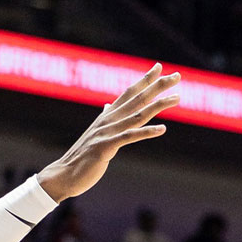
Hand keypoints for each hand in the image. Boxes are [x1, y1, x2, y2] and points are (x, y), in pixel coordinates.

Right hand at [37, 64, 179, 200]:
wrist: (64, 174)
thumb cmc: (82, 157)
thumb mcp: (95, 133)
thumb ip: (104, 118)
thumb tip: (107, 106)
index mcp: (106, 116)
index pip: (128, 92)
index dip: (144, 79)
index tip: (159, 67)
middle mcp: (108, 120)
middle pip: (137, 98)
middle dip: (158, 86)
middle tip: (177, 75)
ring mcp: (107, 132)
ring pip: (138, 114)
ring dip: (158, 105)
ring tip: (177, 98)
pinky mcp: (106, 146)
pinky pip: (130, 136)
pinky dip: (147, 132)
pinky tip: (162, 129)